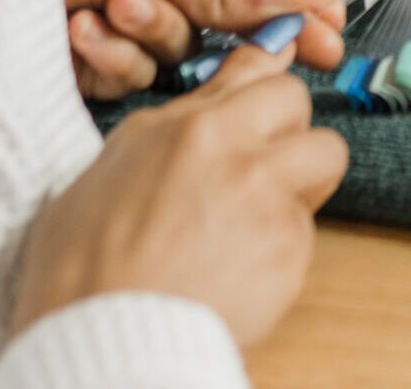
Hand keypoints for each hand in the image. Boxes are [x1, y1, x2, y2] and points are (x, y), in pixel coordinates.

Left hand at [10, 0, 344, 97]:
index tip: (331, 30)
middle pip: (225, 15)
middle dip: (232, 26)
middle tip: (274, 54)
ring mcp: (121, 17)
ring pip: (176, 51)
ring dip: (149, 31)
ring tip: (109, 5)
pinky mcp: (87, 61)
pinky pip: (128, 75)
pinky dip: (107, 56)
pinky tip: (73, 31)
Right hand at [12, 44, 348, 344]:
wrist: (104, 340)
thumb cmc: (86, 264)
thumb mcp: (114, 166)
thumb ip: (176, 122)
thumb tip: (215, 95)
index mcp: (190, 128)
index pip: (258, 70)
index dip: (261, 90)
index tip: (266, 98)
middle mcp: (238, 154)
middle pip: (300, 103)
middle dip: (285, 127)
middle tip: (261, 163)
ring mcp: (271, 203)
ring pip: (323, 159)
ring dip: (301, 180)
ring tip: (256, 217)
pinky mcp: (291, 253)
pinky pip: (310, 229)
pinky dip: (283, 245)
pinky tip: (240, 266)